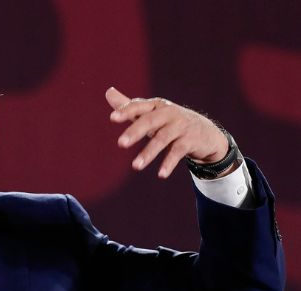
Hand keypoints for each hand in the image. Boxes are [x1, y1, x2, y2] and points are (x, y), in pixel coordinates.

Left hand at [105, 87, 228, 178]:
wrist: (205, 133)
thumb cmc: (170, 123)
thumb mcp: (151, 114)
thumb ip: (130, 107)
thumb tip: (108, 92)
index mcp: (156, 105)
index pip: (138, 106)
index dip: (126, 111)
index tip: (112, 118)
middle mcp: (168, 112)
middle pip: (149, 121)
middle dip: (134, 131)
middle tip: (120, 143)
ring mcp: (181, 126)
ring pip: (162, 139)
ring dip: (148, 153)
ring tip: (135, 166)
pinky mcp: (190, 140)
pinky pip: (178, 152)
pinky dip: (169, 163)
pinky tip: (161, 174)